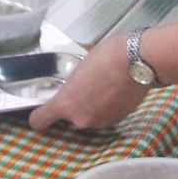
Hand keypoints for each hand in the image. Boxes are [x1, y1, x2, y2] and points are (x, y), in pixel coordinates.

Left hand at [28, 35, 148, 131]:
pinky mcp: (119, 120)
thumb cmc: (106, 56)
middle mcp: (81, 119)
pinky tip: (113, 91)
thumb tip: (74, 71)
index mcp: (66, 104)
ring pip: (88, 117)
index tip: (42, 110)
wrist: (138, 62)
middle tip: (81, 88)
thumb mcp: (80, 62)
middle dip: (73, 106)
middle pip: (69, 118)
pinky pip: (105, 116)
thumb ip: (72, 76)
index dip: (39, 116)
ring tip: (100, 87)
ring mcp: (101, 122)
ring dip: (91, 107)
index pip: (39, 121)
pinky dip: (107, 108)